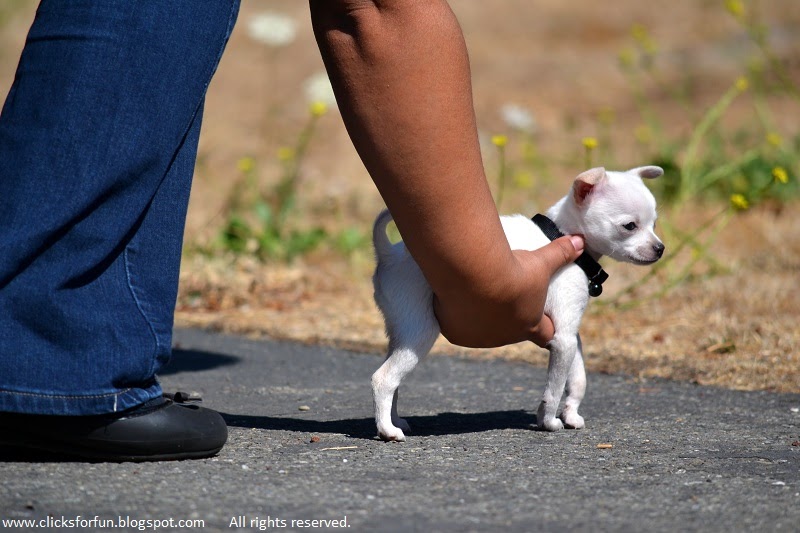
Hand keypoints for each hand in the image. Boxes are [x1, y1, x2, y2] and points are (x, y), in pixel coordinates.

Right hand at [433, 235, 583, 348]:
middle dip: (509, 318)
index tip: (544, 318)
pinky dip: (457, 317)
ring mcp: (479, 337)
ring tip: (476, 296)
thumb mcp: (540, 261)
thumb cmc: (513, 271)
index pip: (546, 336)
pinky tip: (456, 301)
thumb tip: (581, 241)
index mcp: (530, 325)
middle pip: (511, 332)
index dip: (546, 326)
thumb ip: (561, 253)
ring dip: (482, 319)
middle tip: (503, 297)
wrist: (475, 274)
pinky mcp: (455, 333)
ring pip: (482, 332)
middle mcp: (505, 337)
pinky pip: (457, 327)